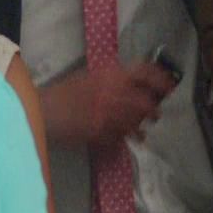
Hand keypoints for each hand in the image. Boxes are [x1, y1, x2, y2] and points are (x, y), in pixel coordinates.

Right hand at [40, 63, 177, 148]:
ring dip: (142, 125)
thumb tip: (130, 82)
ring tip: (144, 130)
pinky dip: (129, 138)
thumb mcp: (88, 77)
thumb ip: (111, 80)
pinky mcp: (102, 133)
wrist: (43, 110)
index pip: (144, 73)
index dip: (160, 79)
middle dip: (154, 109)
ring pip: (136, 121)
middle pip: (146, 101)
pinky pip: (123, 136)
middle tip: (157, 113)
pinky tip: (131, 140)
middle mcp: (114, 94)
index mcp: (110, 76)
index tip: (168, 86)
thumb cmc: (63, 91)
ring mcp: (109, 115)